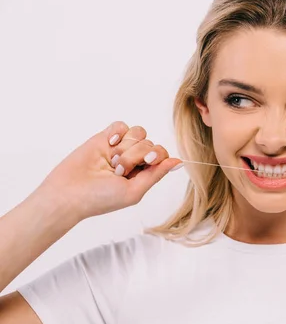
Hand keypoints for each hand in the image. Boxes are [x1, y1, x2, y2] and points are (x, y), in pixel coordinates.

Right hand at [35, 121, 182, 222]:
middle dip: (136, 155)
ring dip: (127, 146)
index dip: (157, 155)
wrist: (68, 193)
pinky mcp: (104, 138)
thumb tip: (179, 162)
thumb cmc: (101, 198)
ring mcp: (119, 148)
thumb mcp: (134, 191)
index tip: (147, 162)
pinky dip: (118, 132)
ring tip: (112, 162)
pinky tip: (110, 144)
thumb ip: (156, 174)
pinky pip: (121, 125)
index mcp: (144, 173)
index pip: (161, 155)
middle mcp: (134, 159)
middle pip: (150, 143)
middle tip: (119, 170)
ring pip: (138, 133)